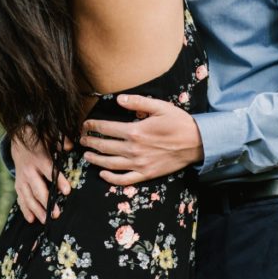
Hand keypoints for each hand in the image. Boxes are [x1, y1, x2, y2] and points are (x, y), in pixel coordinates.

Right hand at [11, 127, 71, 222]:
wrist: (18, 141)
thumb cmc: (39, 142)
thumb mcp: (49, 138)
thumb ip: (61, 142)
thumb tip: (71, 146)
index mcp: (39, 159)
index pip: (50, 171)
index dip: (59, 181)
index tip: (67, 191)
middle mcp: (29, 170)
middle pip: (37, 189)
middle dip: (47, 203)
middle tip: (56, 214)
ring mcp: (22, 179)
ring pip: (28, 197)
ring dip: (36, 210)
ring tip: (45, 221)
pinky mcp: (18, 185)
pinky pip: (21, 199)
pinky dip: (25, 209)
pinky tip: (31, 219)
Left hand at [79, 94, 203, 185]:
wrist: (197, 143)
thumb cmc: (178, 122)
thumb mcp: (159, 106)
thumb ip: (137, 102)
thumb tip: (118, 99)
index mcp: (135, 131)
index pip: (106, 128)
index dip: (93, 126)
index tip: (84, 125)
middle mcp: (134, 149)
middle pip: (104, 146)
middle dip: (90, 142)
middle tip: (81, 139)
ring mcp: (139, 164)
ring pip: (110, 164)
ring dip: (95, 159)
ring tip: (86, 155)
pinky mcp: (146, 174)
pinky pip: (125, 179)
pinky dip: (111, 178)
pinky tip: (103, 174)